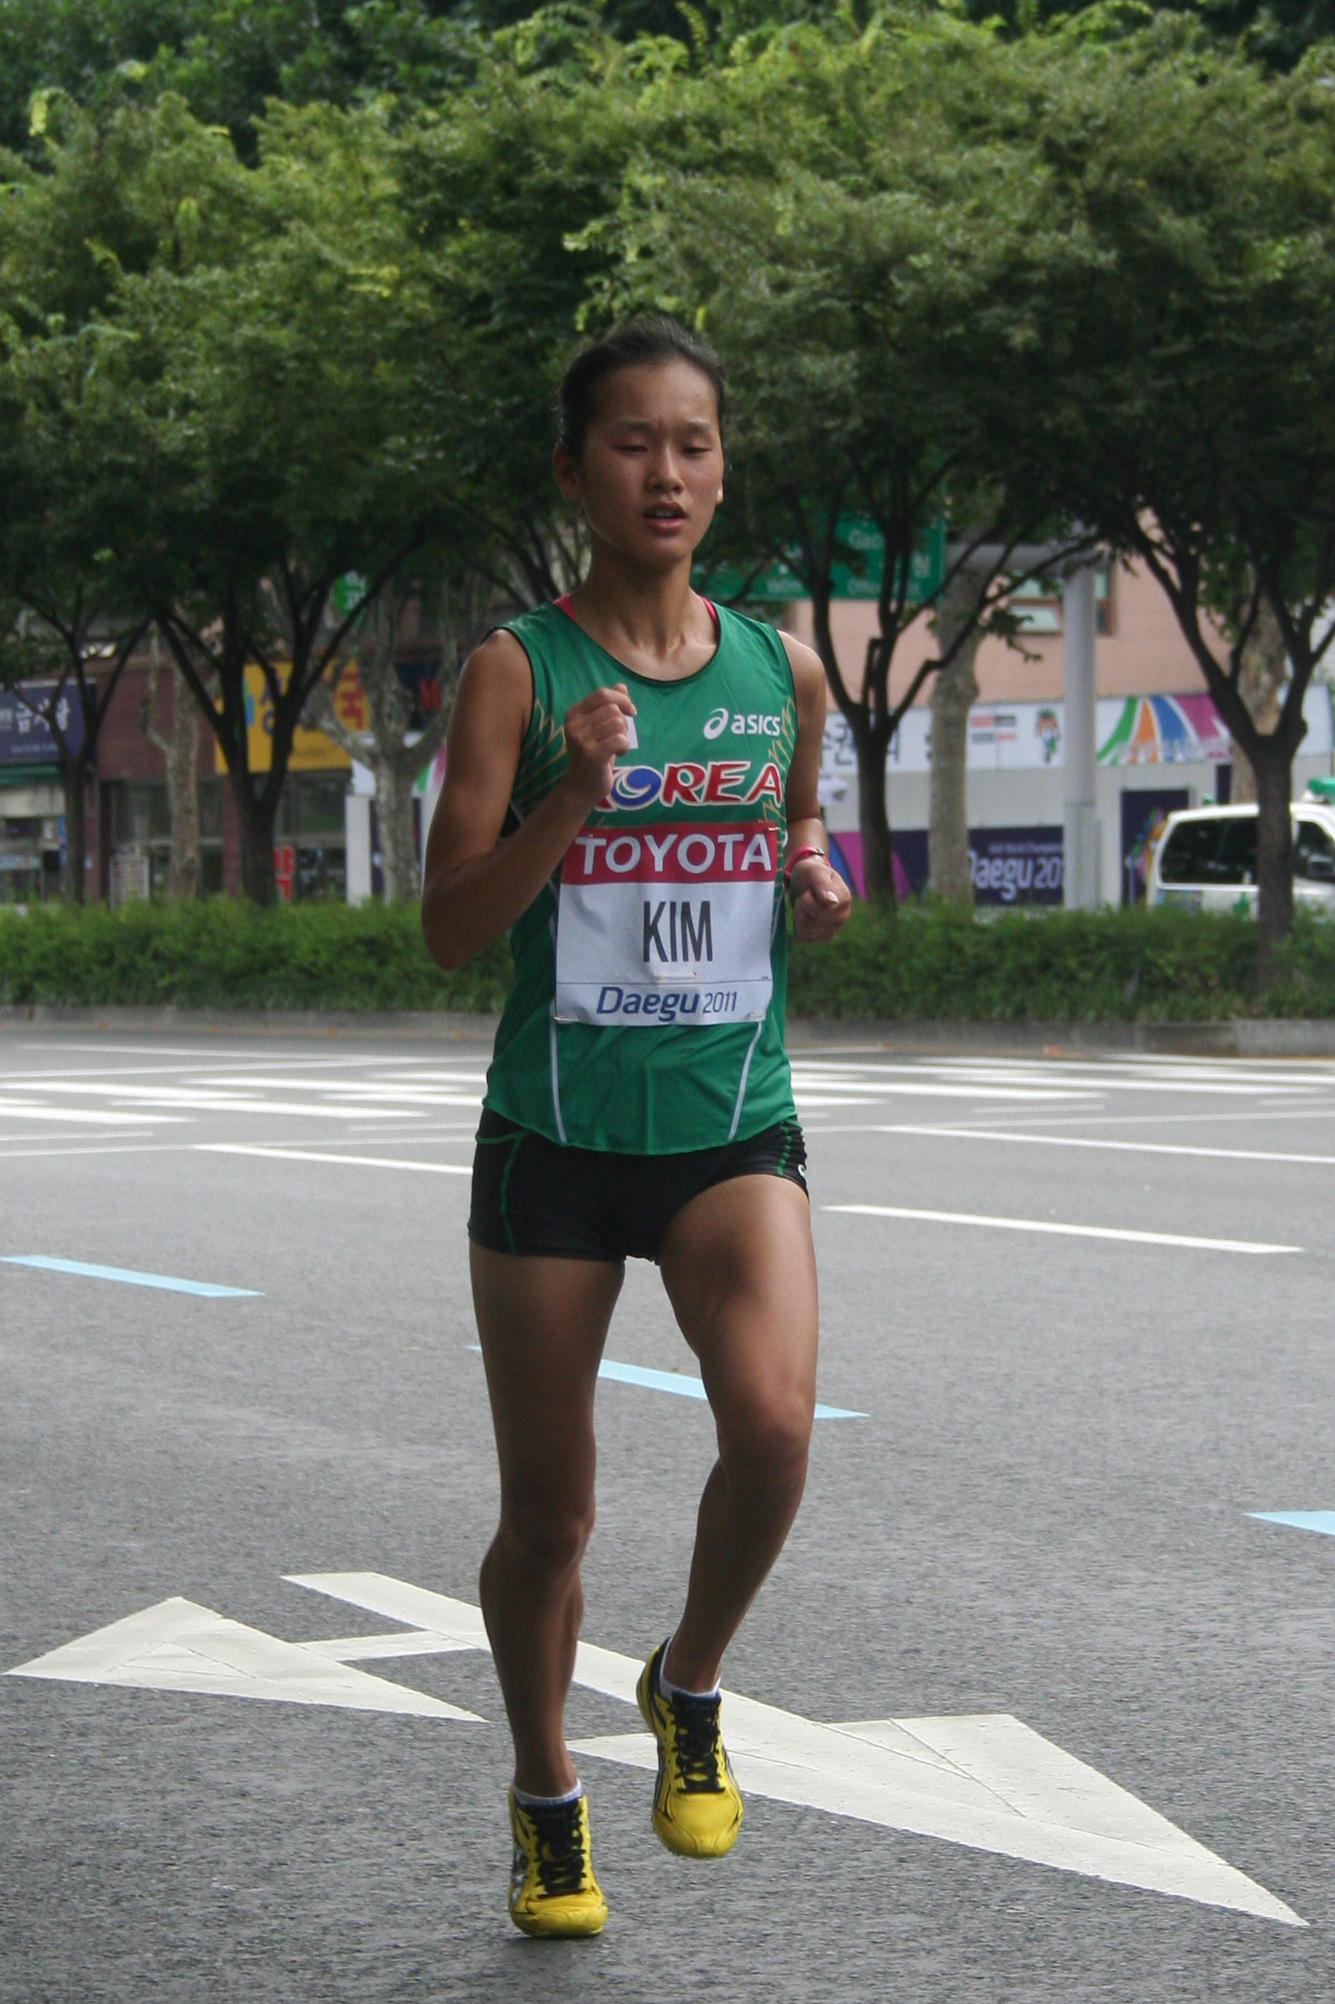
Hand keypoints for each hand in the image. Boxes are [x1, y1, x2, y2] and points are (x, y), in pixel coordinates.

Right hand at [560, 683, 636, 809]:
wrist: (580, 787)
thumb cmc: (592, 754)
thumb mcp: (599, 727)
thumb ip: (608, 706)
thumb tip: (621, 686)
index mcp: (573, 713)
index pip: (602, 694)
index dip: (621, 699)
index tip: (630, 710)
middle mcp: (574, 724)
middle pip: (613, 709)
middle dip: (624, 721)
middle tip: (619, 736)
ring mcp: (582, 740)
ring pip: (618, 724)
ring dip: (624, 735)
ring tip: (616, 747)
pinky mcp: (592, 755)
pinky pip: (620, 739)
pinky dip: (625, 746)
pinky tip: (619, 754)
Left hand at [790, 856, 850, 940]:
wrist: (807, 881)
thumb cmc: (810, 873)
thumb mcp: (813, 871)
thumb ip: (822, 885)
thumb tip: (832, 902)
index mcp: (844, 900)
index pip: (818, 913)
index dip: (806, 900)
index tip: (809, 890)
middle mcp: (842, 917)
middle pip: (809, 923)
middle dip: (801, 907)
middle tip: (805, 896)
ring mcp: (834, 928)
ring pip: (804, 931)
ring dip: (798, 915)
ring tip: (805, 904)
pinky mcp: (823, 936)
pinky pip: (802, 937)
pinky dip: (797, 925)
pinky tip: (804, 914)